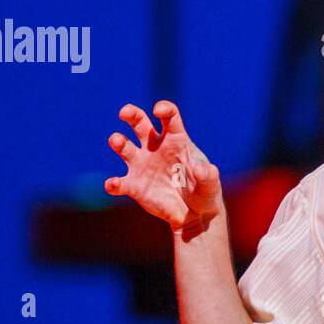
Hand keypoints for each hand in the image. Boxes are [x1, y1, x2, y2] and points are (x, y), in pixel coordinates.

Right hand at [104, 100, 221, 231]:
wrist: (194, 214)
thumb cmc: (204, 191)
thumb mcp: (211, 183)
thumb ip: (208, 175)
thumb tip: (201, 170)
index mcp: (176, 140)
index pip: (169, 117)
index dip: (164, 109)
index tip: (159, 110)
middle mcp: (155, 147)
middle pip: (139, 123)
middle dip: (131, 114)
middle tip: (124, 112)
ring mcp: (142, 165)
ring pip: (124, 146)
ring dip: (118, 141)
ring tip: (117, 142)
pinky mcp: (134, 186)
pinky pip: (120, 183)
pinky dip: (113, 183)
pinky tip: (113, 184)